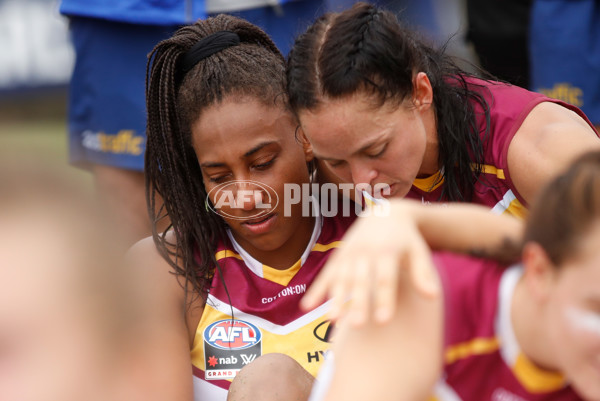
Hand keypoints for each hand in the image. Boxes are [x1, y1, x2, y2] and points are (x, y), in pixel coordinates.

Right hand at [301, 201, 440, 325]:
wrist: (387, 212)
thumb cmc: (407, 239)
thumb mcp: (419, 251)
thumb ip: (423, 273)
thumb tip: (433, 296)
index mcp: (387, 250)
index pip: (385, 278)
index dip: (384, 299)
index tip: (383, 322)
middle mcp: (366, 251)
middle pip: (361, 280)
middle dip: (358, 302)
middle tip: (357, 326)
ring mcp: (349, 253)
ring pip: (341, 278)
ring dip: (335, 299)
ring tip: (332, 321)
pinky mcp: (339, 256)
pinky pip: (326, 274)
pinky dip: (317, 290)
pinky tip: (307, 306)